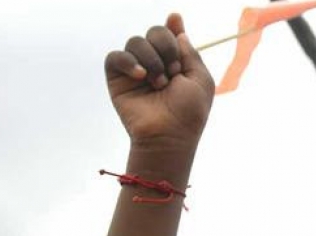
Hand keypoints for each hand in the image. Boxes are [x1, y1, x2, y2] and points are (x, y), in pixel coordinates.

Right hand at [104, 14, 214, 150]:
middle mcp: (155, 63)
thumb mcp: (200, 78)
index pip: (171, 34)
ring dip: (151, 60)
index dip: (172, 27)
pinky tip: (140, 76)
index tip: (175, 19)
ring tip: (159, 84)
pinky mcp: (117, 79)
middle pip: (154, 32)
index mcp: (176, 63)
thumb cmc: (189, 112)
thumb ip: (189, 50)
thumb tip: (175, 22)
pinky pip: (115, 56)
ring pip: (136, 42)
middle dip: (166, 47)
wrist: (169, 135)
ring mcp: (135, 70)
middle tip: (174, 72)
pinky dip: (128, 62)